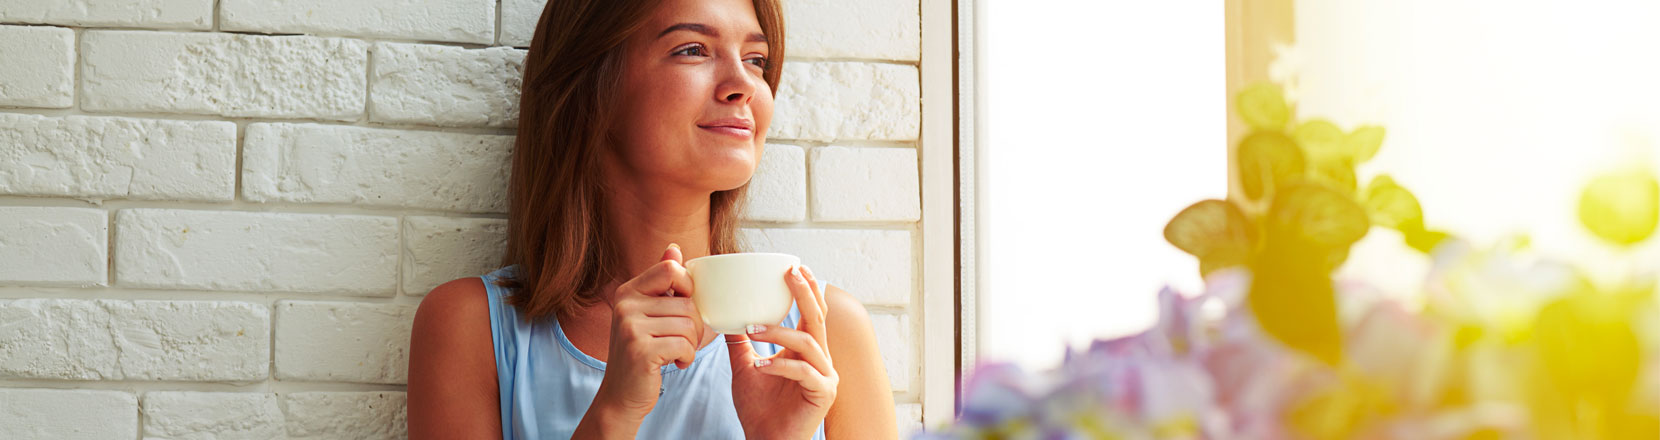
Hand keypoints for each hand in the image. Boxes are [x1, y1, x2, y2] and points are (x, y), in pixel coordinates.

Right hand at [590, 244, 706, 421]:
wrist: (621, 395)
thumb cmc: (642, 353)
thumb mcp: (648, 314)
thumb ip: (661, 283)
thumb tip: (674, 249)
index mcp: (628, 291)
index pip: (671, 270)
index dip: (688, 288)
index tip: (684, 309)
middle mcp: (625, 305)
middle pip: (687, 302)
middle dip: (695, 326)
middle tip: (683, 341)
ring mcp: (630, 327)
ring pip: (689, 325)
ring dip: (692, 344)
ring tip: (678, 353)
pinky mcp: (640, 350)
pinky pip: (684, 345)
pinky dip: (687, 357)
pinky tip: (675, 363)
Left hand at [727, 265, 837, 438]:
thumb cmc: (759, 409)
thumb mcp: (744, 368)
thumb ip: (740, 344)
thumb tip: (724, 316)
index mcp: (806, 351)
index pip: (811, 313)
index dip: (807, 289)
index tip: (794, 267)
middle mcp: (820, 360)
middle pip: (817, 319)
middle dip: (805, 293)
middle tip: (789, 272)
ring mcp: (825, 377)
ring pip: (807, 343)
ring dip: (778, 332)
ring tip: (751, 328)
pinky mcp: (822, 394)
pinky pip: (803, 372)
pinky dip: (779, 365)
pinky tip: (759, 365)